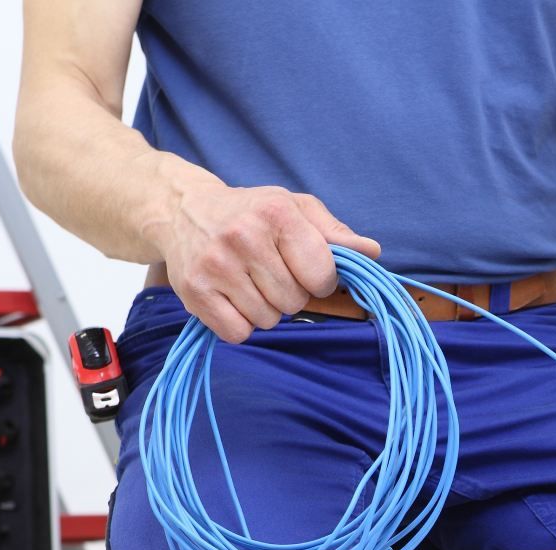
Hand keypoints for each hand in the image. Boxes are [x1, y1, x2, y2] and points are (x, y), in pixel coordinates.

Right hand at [158, 181, 380, 342]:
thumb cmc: (251, 212)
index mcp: (276, 212)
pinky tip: (231, 297)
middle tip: (267, 273)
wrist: (183, 210)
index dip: (318, 281)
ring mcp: (216, 265)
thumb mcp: (295, 209)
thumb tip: (372, 252)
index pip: (320, 276)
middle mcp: (244, 236)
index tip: (304, 270)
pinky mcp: (195, 291)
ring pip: (267, 320)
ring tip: (247, 282)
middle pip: (293, 301)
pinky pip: (238, 333)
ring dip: (264, 310)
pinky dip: (240, 324)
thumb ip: (334, 233)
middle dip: (288, 294)